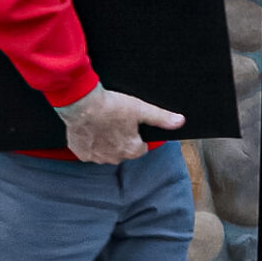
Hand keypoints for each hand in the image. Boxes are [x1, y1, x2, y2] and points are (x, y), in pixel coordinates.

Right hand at [55, 85, 182, 164]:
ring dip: (105, 142)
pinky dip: (90, 142)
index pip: (141, 148)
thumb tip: (180, 121)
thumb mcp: (140, 108)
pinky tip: (90, 129)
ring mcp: (97, 157)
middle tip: (114, 121)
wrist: (81, 102)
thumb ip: (161, 118)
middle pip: (123, 150)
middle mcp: (115, 158)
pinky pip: (89, 151)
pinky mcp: (82, 153)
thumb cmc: (110, 105)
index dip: (136, 135)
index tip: (129, 123)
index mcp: (132, 150)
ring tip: (102, 124)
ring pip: (106, 152)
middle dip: (120, 139)